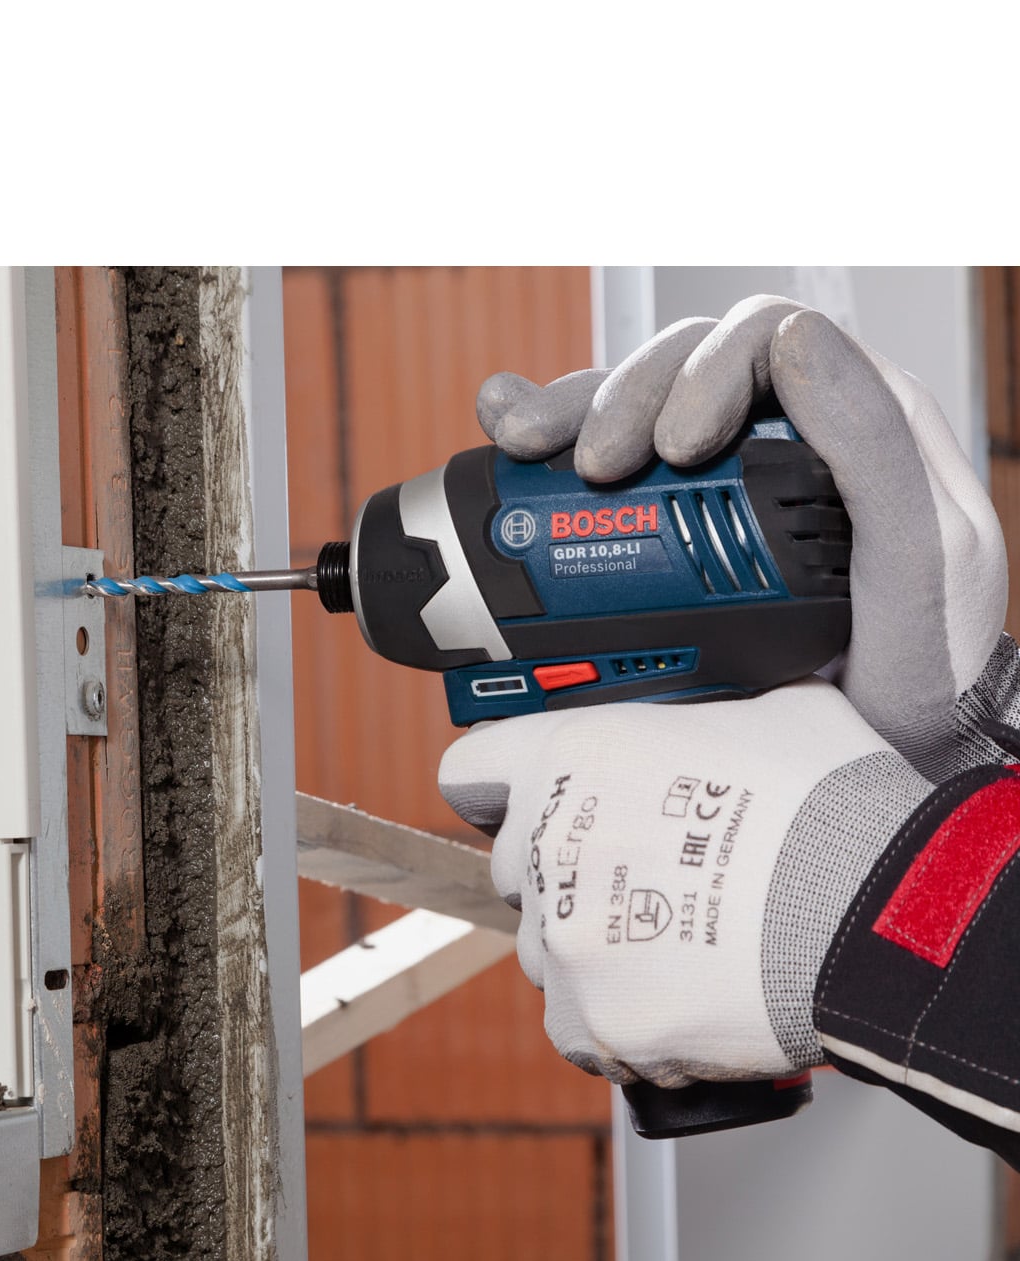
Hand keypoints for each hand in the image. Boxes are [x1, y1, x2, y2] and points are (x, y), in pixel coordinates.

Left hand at [437, 681, 929, 1086]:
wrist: (879, 915)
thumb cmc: (834, 812)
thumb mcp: (767, 712)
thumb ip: (696, 719)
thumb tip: (709, 723)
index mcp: (573, 759)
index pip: (472, 770)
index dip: (497, 788)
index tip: (510, 804)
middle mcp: (549, 847)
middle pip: (515, 870)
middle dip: (567, 875)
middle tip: (645, 880)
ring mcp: (564, 940)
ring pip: (547, 952)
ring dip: (594, 951)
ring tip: (681, 946)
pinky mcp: (591, 1018)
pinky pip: (580, 1027)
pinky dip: (621, 1021)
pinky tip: (681, 998)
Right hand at [477, 296, 1012, 782]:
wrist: (897, 748)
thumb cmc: (926, 658)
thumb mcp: (919, 553)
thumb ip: (870, 442)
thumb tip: (793, 339)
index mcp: (851, 417)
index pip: (758, 342)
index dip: (701, 370)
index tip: (673, 447)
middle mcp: (781, 437)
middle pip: (678, 370)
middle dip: (616, 399)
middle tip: (592, 467)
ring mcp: (720, 487)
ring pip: (630, 409)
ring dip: (565, 415)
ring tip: (518, 445)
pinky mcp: (671, 536)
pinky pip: (604, 475)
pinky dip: (545, 456)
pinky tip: (506, 445)